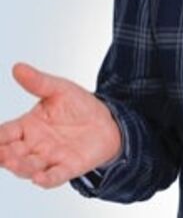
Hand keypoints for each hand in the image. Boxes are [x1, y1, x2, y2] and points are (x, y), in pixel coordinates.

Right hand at [0, 63, 122, 188]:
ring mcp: (49, 158)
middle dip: (4, 155)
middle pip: (12, 154)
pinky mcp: (67, 167)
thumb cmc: (79, 106)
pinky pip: (54, 177)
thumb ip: (38, 82)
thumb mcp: (59, 89)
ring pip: (28, 167)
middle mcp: (33, 146)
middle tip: (0, 152)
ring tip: (13, 161)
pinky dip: (46, 179)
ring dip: (20, 166)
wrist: (107, 120)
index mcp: (27, 127)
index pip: (5, 134)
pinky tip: (39, 178)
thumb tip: (17, 67)